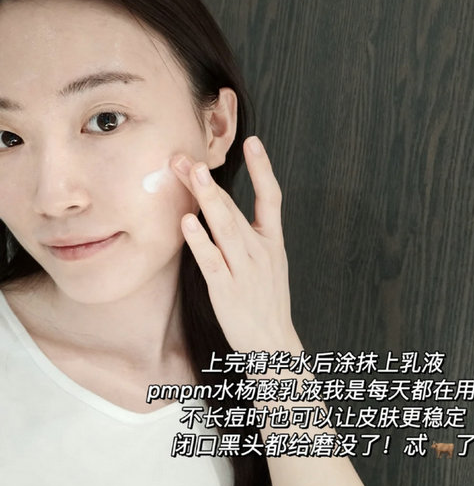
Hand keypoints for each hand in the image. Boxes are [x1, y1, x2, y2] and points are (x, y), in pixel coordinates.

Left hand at [171, 135, 299, 354]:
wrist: (272, 343)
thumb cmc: (266, 300)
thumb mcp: (270, 263)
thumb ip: (251, 235)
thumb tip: (223, 208)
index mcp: (273, 242)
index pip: (272, 198)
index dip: (263, 169)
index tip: (253, 142)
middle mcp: (260, 251)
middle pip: (234, 208)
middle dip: (210, 182)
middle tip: (189, 158)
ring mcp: (245, 269)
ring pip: (225, 227)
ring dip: (207, 198)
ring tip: (192, 173)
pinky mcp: (227, 289)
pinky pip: (212, 261)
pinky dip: (200, 241)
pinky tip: (187, 222)